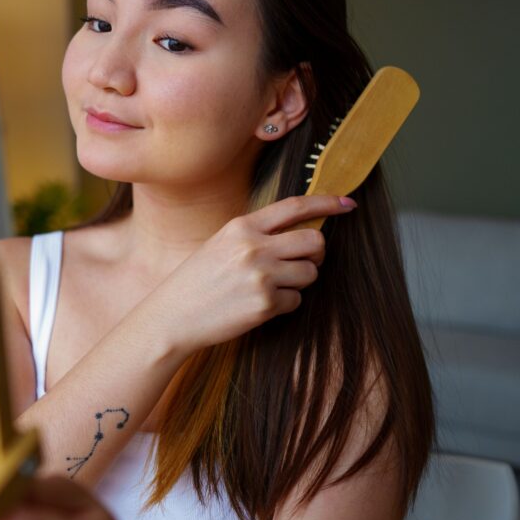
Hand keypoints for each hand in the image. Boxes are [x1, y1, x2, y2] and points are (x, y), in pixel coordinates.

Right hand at [143, 194, 355, 355]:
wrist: (171, 317)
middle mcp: (253, 247)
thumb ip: (255, 235)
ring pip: (310, 272)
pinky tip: (260, 306)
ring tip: (272, 288)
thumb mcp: (220, 245)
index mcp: (241, 227)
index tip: (348, 204)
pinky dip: (285, 305)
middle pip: (313, 240)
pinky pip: (296, 300)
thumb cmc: (195, 282)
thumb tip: (299, 232)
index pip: (294, 206)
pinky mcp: (265, 304)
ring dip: (299, 281)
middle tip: (304, 262)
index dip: (326, 202)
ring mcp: (261, 275)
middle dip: (316, 253)